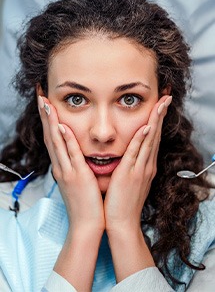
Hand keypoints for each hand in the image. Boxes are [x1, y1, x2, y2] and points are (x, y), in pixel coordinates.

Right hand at [38, 96, 104, 234]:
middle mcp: (61, 167)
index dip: (49, 121)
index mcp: (63, 167)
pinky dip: (66, 140)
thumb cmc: (86, 203)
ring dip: (51, 122)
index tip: (46, 104)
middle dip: (45, 115)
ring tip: (46, 103)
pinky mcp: (77, 177)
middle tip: (40, 96)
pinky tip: (62, 127)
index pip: (53, 139)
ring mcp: (67, 171)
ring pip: (56, 142)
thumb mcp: (78, 182)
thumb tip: (77, 154)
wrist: (86, 224)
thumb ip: (76, 167)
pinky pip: (71, 155)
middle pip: (50, 136)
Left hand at [104, 95, 171, 233]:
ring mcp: (140, 169)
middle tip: (166, 97)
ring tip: (162, 103)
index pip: (152, 138)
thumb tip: (130, 156)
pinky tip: (147, 127)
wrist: (122, 223)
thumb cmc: (123, 202)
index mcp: (145, 166)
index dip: (156, 121)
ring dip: (155, 121)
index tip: (160, 106)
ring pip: (149, 140)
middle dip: (160, 115)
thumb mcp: (130, 181)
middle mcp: (146, 165)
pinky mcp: (130, 175)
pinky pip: (136, 154)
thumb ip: (132, 166)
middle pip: (155, 135)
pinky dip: (142, 140)